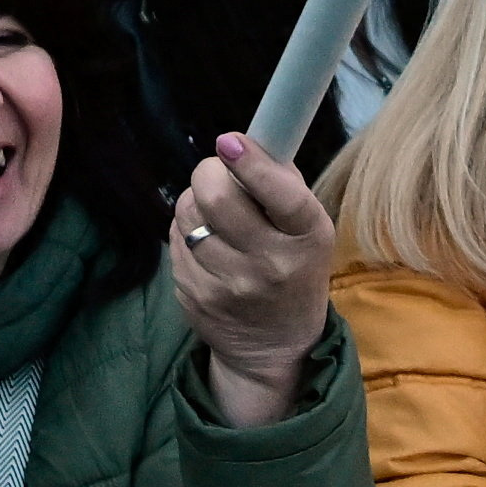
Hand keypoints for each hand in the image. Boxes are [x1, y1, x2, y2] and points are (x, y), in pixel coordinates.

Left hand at [165, 132, 336, 425]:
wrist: (275, 345)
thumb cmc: (293, 265)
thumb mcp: (308, 228)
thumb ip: (280, 183)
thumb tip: (243, 142)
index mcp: (309, 239)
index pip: (281, 196)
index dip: (252, 165)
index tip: (229, 141)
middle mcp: (271, 266)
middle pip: (218, 200)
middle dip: (209, 173)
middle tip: (216, 172)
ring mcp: (230, 286)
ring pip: (189, 216)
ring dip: (194, 202)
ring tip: (213, 213)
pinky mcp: (196, 298)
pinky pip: (176, 241)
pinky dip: (185, 231)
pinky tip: (206, 243)